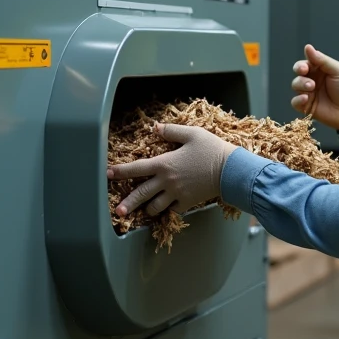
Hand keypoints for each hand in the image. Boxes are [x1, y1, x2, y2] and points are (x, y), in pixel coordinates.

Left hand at [107, 123, 236, 216]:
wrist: (231, 170)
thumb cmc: (212, 149)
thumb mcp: (192, 134)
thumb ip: (172, 131)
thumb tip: (156, 127)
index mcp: (165, 163)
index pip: (136, 168)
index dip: (120, 171)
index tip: (108, 174)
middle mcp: (167, 181)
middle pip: (141, 194)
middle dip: (127, 204)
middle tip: (118, 211)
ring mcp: (177, 194)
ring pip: (155, 207)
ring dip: (148, 208)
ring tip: (145, 209)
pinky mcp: (188, 202)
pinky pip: (173, 210)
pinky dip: (168, 209)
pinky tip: (167, 208)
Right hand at [290, 44, 338, 131]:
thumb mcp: (338, 71)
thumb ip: (322, 60)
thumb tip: (307, 47)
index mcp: (319, 70)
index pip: (306, 63)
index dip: (302, 64)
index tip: (305, 67)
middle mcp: (312, 80)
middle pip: (298, 72)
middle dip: (299, 71)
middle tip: (305, 73)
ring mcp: (308, 93)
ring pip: (295, 85)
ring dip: (301, 84)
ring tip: (311, 87)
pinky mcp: (306, 106)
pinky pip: (295, 102)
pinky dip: (298, 99)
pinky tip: (306, 98)